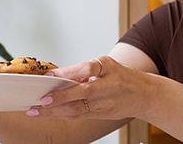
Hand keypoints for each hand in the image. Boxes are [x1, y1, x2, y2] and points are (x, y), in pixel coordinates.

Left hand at [28, 56, 162, 119]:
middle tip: (40, 100)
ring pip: (79, 109)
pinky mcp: (103, 114)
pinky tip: (50, 114)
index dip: (68, 73)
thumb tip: (57, 75)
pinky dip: (64, 115)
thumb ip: (84, 70)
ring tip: (37, 111)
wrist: (146, 95)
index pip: (87, 69)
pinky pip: (81, 115)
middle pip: (82, 92)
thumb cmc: (121, 77)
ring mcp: (107, 103)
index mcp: (109, 67)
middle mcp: (109, 85)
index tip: (50, 76)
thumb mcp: (106, 66)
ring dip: (56, 111)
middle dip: (59, 98)